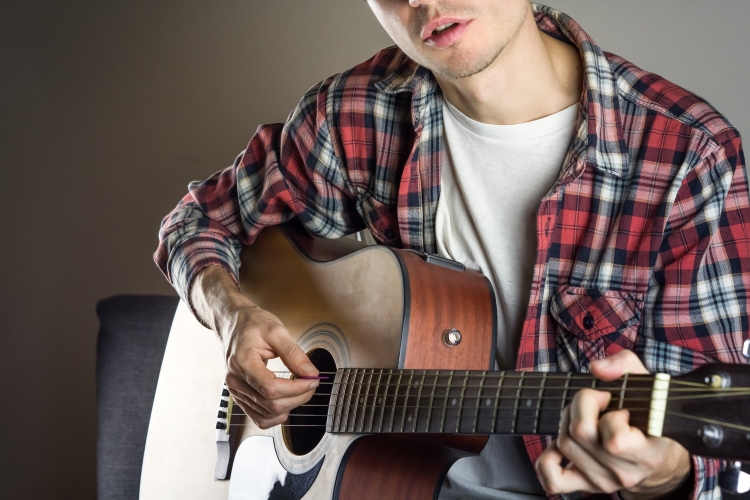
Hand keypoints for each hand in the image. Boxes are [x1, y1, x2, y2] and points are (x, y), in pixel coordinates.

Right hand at [190, 265, 319, 428]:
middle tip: (311, 383)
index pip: (270, 388)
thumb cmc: (252, 325)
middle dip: (297, 397)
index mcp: (243, 361)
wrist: (234, 325)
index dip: (296, 389)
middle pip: (270, 404)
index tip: (312, 380)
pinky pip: (258, 418)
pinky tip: (285, 403)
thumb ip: (294, 353)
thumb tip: (311, 373)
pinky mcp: (239, 397)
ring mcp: (235, 391)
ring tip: (301, 391)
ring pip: (266, 414)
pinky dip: (275, 416)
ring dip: (289, 407)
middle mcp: (235, 380)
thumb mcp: (276, 331)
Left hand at [535, 350, 691, 498]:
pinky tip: (561, 446)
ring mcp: (604, 482)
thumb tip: (596, 369)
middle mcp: (625, 472)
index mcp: (646, 452)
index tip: (616, 404)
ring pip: (564, 444)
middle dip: (582, 406)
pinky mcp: (585, 486)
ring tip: (587, 417)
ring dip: (567, 422)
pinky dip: (548, 459)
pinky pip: (553, 479)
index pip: (615, 440)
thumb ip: (625, 366)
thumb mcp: (646, 384)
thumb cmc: (647, 416)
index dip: (609, 414)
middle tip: (597, 402)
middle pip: (579, 433)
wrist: (654, 457)